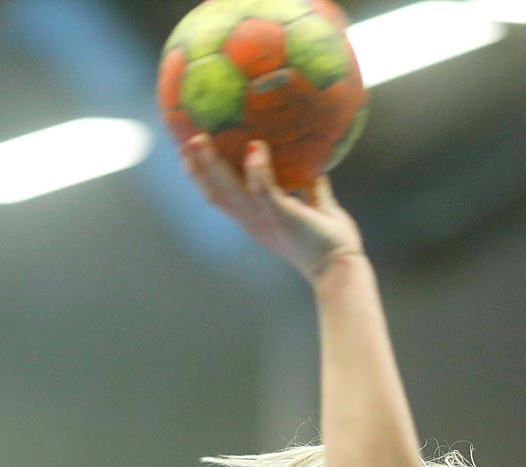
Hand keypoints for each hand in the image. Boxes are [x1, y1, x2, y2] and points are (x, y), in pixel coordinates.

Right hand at [180, 134, 363, 281]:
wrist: (339, 267)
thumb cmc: (328, 242)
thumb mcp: (316, 209)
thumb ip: (312, 190)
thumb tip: (315, 170)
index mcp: (256, 219)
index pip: (220, 197)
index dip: (202, 177)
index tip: (190, 155)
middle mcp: (253, 221)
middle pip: (215, 193)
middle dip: (198, 167)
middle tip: (186, 139)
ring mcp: (265, 220)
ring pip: (229, 190)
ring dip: (213, 164)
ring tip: (201, 140)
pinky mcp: (281, 217)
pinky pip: (263, 190)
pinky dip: (258, 169)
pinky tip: (255, 148)